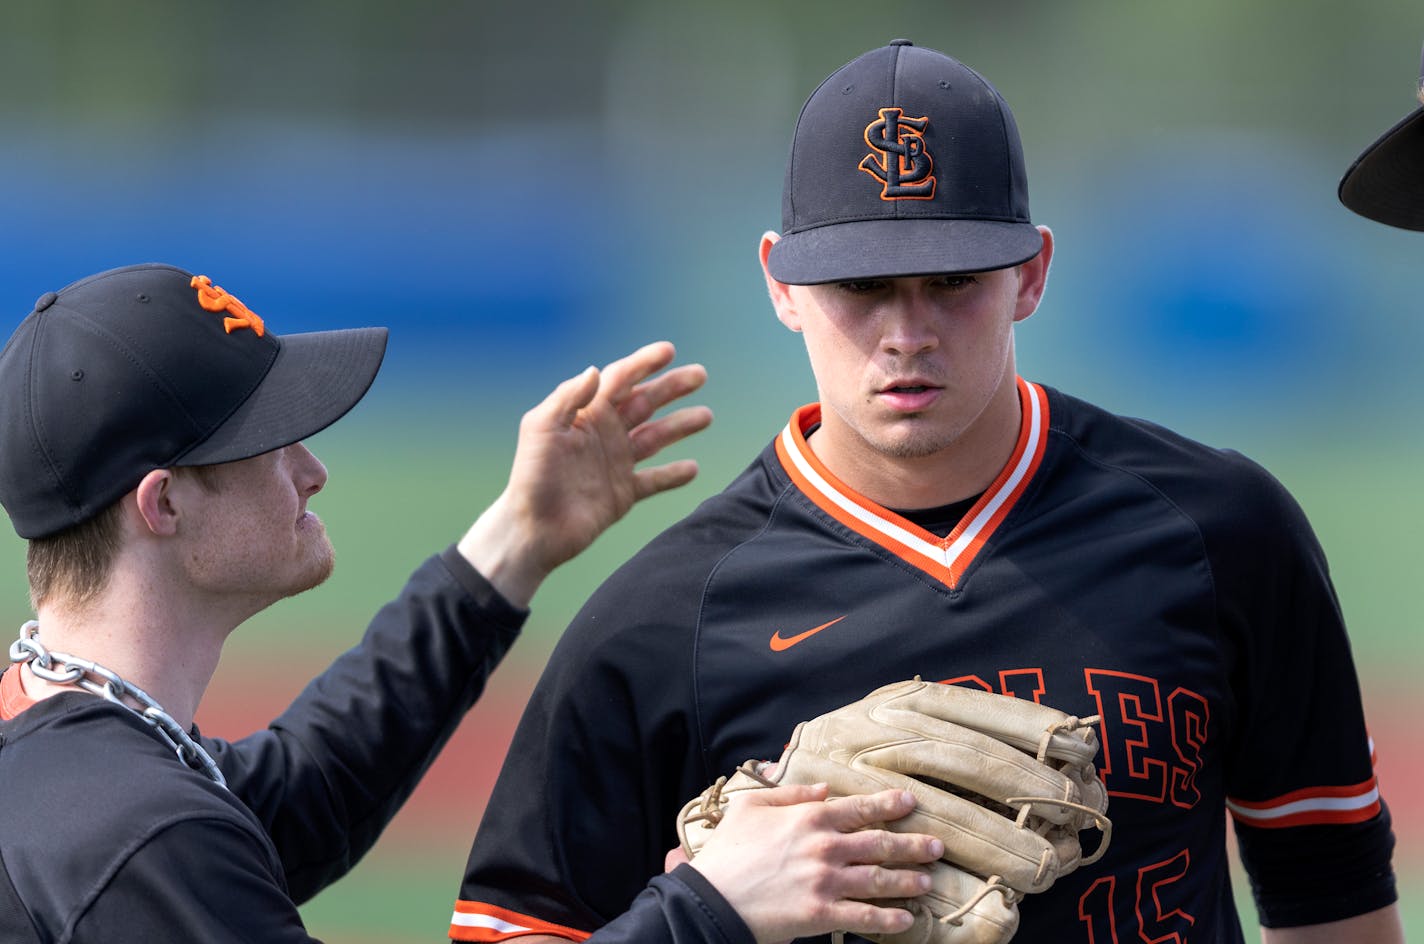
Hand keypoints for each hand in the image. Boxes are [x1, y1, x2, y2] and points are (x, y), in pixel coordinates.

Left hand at [457, 341, 711, 605]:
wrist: (533, 529)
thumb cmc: (531, 476)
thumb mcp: (540, 428)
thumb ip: (568, 397)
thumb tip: (596, 370)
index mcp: (585, 414)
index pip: (619, 380)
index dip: (643, 363)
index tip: (668, 350)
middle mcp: (604, 434)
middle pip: (645, 403)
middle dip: (672, 388)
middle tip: (700, 374)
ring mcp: (616, 463)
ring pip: (656, 437)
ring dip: (680, 425)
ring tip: (706, 416)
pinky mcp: (623, 493)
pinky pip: (655, 480)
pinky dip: (674, 475)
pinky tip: (693, 468)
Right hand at [689, 784, 942, 943]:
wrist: (711, 899)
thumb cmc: (728, 851)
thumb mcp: (750, 806)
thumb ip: (789, 794)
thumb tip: (821, 789)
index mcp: (810, 818)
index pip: (860, 808)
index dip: (889, 805)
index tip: (911, 802)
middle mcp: (825, 847)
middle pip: (880, 843)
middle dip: (912, 844)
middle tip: (936, 846)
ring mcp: (826, 882)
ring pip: (879, 879)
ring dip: (907, 880)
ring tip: (927, 881)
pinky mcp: (821, 914)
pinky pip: (864, 917)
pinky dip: (888, 919)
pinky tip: (906, 919)